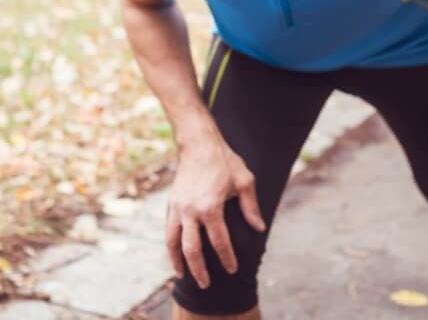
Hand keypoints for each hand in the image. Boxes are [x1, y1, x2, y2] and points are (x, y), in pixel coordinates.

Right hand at [165, 138, 265, 287]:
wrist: (198, 144)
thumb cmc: (224, 161)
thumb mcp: (245, 181)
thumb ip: (251, 207)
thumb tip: (259, 228)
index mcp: (211, 207)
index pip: (220, 242)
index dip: (227, 258)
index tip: (232, 269)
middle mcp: (191, 211)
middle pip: (192, 249)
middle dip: (199, 269)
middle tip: (206, 284)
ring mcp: (178, 207)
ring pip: (173, 242)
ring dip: (178, 261)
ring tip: (182, 275)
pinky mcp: (171, 203)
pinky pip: (168, 230)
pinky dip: (171, 245)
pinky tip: (176, 252)